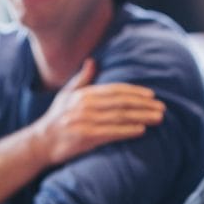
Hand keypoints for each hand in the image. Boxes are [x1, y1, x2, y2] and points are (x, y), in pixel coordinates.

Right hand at [32, 58, 165, 166]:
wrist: (41, 142)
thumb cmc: (56, 118)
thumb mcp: (66, 94)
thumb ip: (82, 79)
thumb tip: (92, 61)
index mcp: (85, 94)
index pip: (115, 90)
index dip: (135, 92)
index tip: (151, 95)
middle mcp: (86, 105)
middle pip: (122, 103)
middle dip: (144, 105)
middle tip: (162, 108)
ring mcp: (86, 121)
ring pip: (120, 117)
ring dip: (141, 117)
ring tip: (158, 119)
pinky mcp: (86, 137)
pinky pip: (111, 132)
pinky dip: (127, 130)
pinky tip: (141, 130)